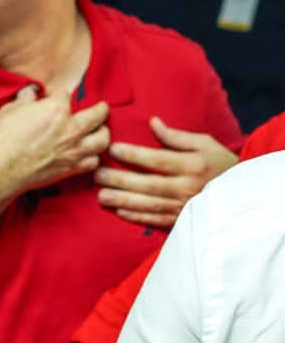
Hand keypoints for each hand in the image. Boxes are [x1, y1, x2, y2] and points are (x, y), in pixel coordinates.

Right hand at [0, 87, 110, 196]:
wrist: (0, 171)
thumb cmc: (2, 141)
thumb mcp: (10, 111)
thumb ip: (25, 99)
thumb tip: (30, 93)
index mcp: (57, 109)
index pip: (66, 93)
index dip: (58, 93)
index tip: (54, 95)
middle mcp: (71, 128)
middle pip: (98, 114)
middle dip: (100, 108)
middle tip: (100, 108)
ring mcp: (74, 149)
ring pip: (103, 139)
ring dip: (102, 133)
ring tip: (99, 130)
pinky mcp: (71, 168)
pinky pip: (94, 161)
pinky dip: (93, 157)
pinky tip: (87, 153)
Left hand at [95, 116, 237, 227]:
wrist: (245, 194)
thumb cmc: (221, 164)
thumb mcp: (205, 145)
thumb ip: (177, 137)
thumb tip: (153, 122)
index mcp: (193, 165)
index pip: (158, 159)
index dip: (134, 155)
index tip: (113, 148)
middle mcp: (187, 186)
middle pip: (148, 184)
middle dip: (120, 179)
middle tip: (98, 174)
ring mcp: (183, 206)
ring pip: (148, 204)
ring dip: (123, 200)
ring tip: (101, 196)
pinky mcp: (181, 220)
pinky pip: (155, 220)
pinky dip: (137, 217)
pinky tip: (119, 212)